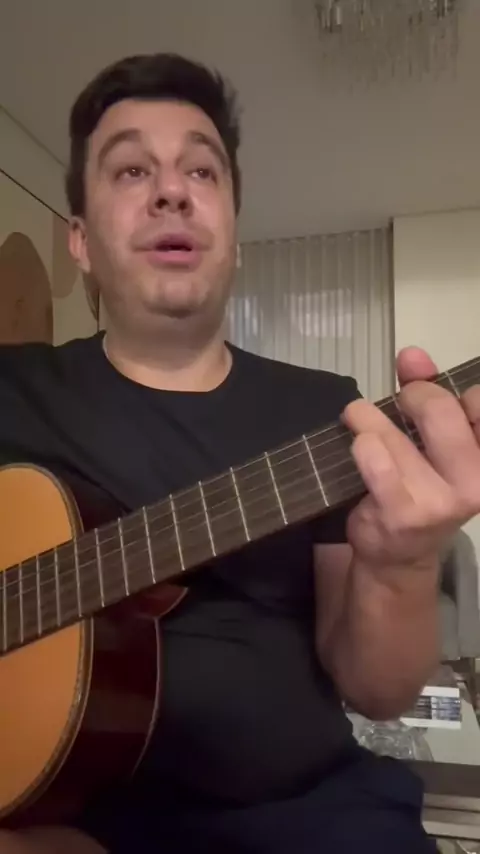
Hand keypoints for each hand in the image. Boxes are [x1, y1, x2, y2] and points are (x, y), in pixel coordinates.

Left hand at [343, 347, 479, 569]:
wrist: (399, 552)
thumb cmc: (420, 484)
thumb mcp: (432, 438)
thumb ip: (428, 391)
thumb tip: (412, 354)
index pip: (478, 401)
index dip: (445, 387)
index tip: (423, 389)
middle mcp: (476, 482)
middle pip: (440, 410)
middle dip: (411, 395)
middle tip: (397, 402)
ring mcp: (441, 502)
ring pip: (397, 436)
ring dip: (368, 419)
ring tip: (358, 419)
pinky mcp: (403, 514)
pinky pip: (377, 465)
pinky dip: (362, 447)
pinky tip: (358, 445)